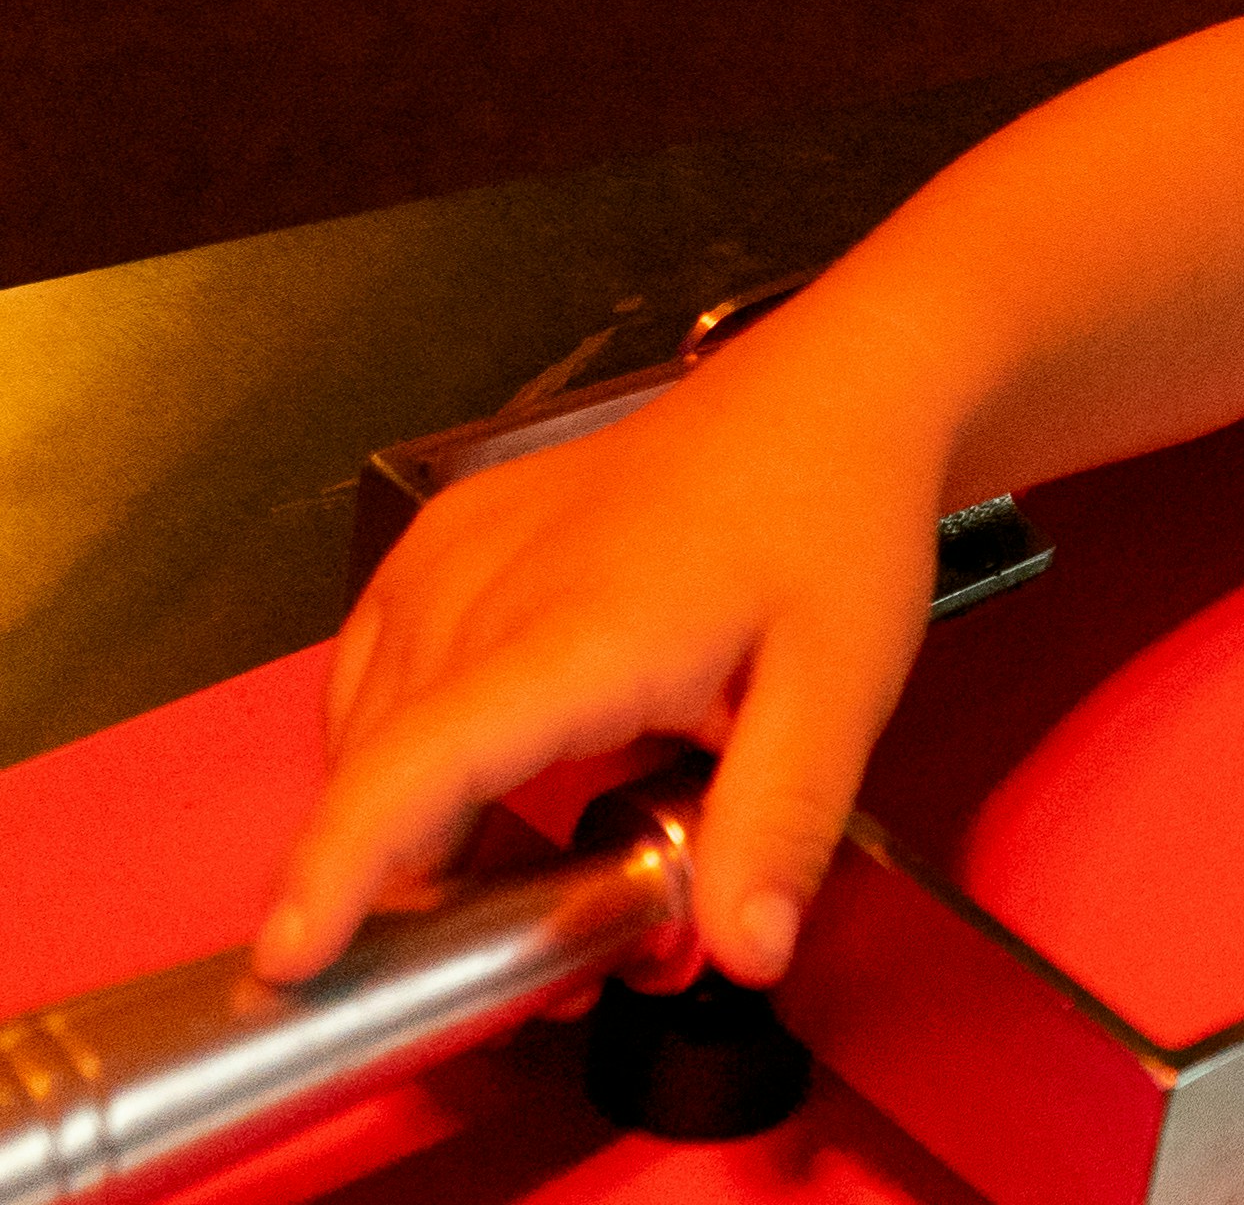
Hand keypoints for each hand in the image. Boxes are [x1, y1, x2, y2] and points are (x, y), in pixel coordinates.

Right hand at [253, 346, 940, 989]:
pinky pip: (379, 659)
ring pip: (369, 720)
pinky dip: (401, 736)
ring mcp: (454, 548)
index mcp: (574, 631)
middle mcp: (485, 583)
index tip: (291, 960)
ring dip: (410, 810)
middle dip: (420, 882)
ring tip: (517, 867)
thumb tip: (746, 953)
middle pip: (383, 767)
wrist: (829, 393)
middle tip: (535, 946)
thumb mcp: (841, 686)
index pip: (413, 768)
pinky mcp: (451, 530)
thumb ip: (779, 823)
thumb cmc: (833, 519)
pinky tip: (477, 769)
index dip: (341, 872)